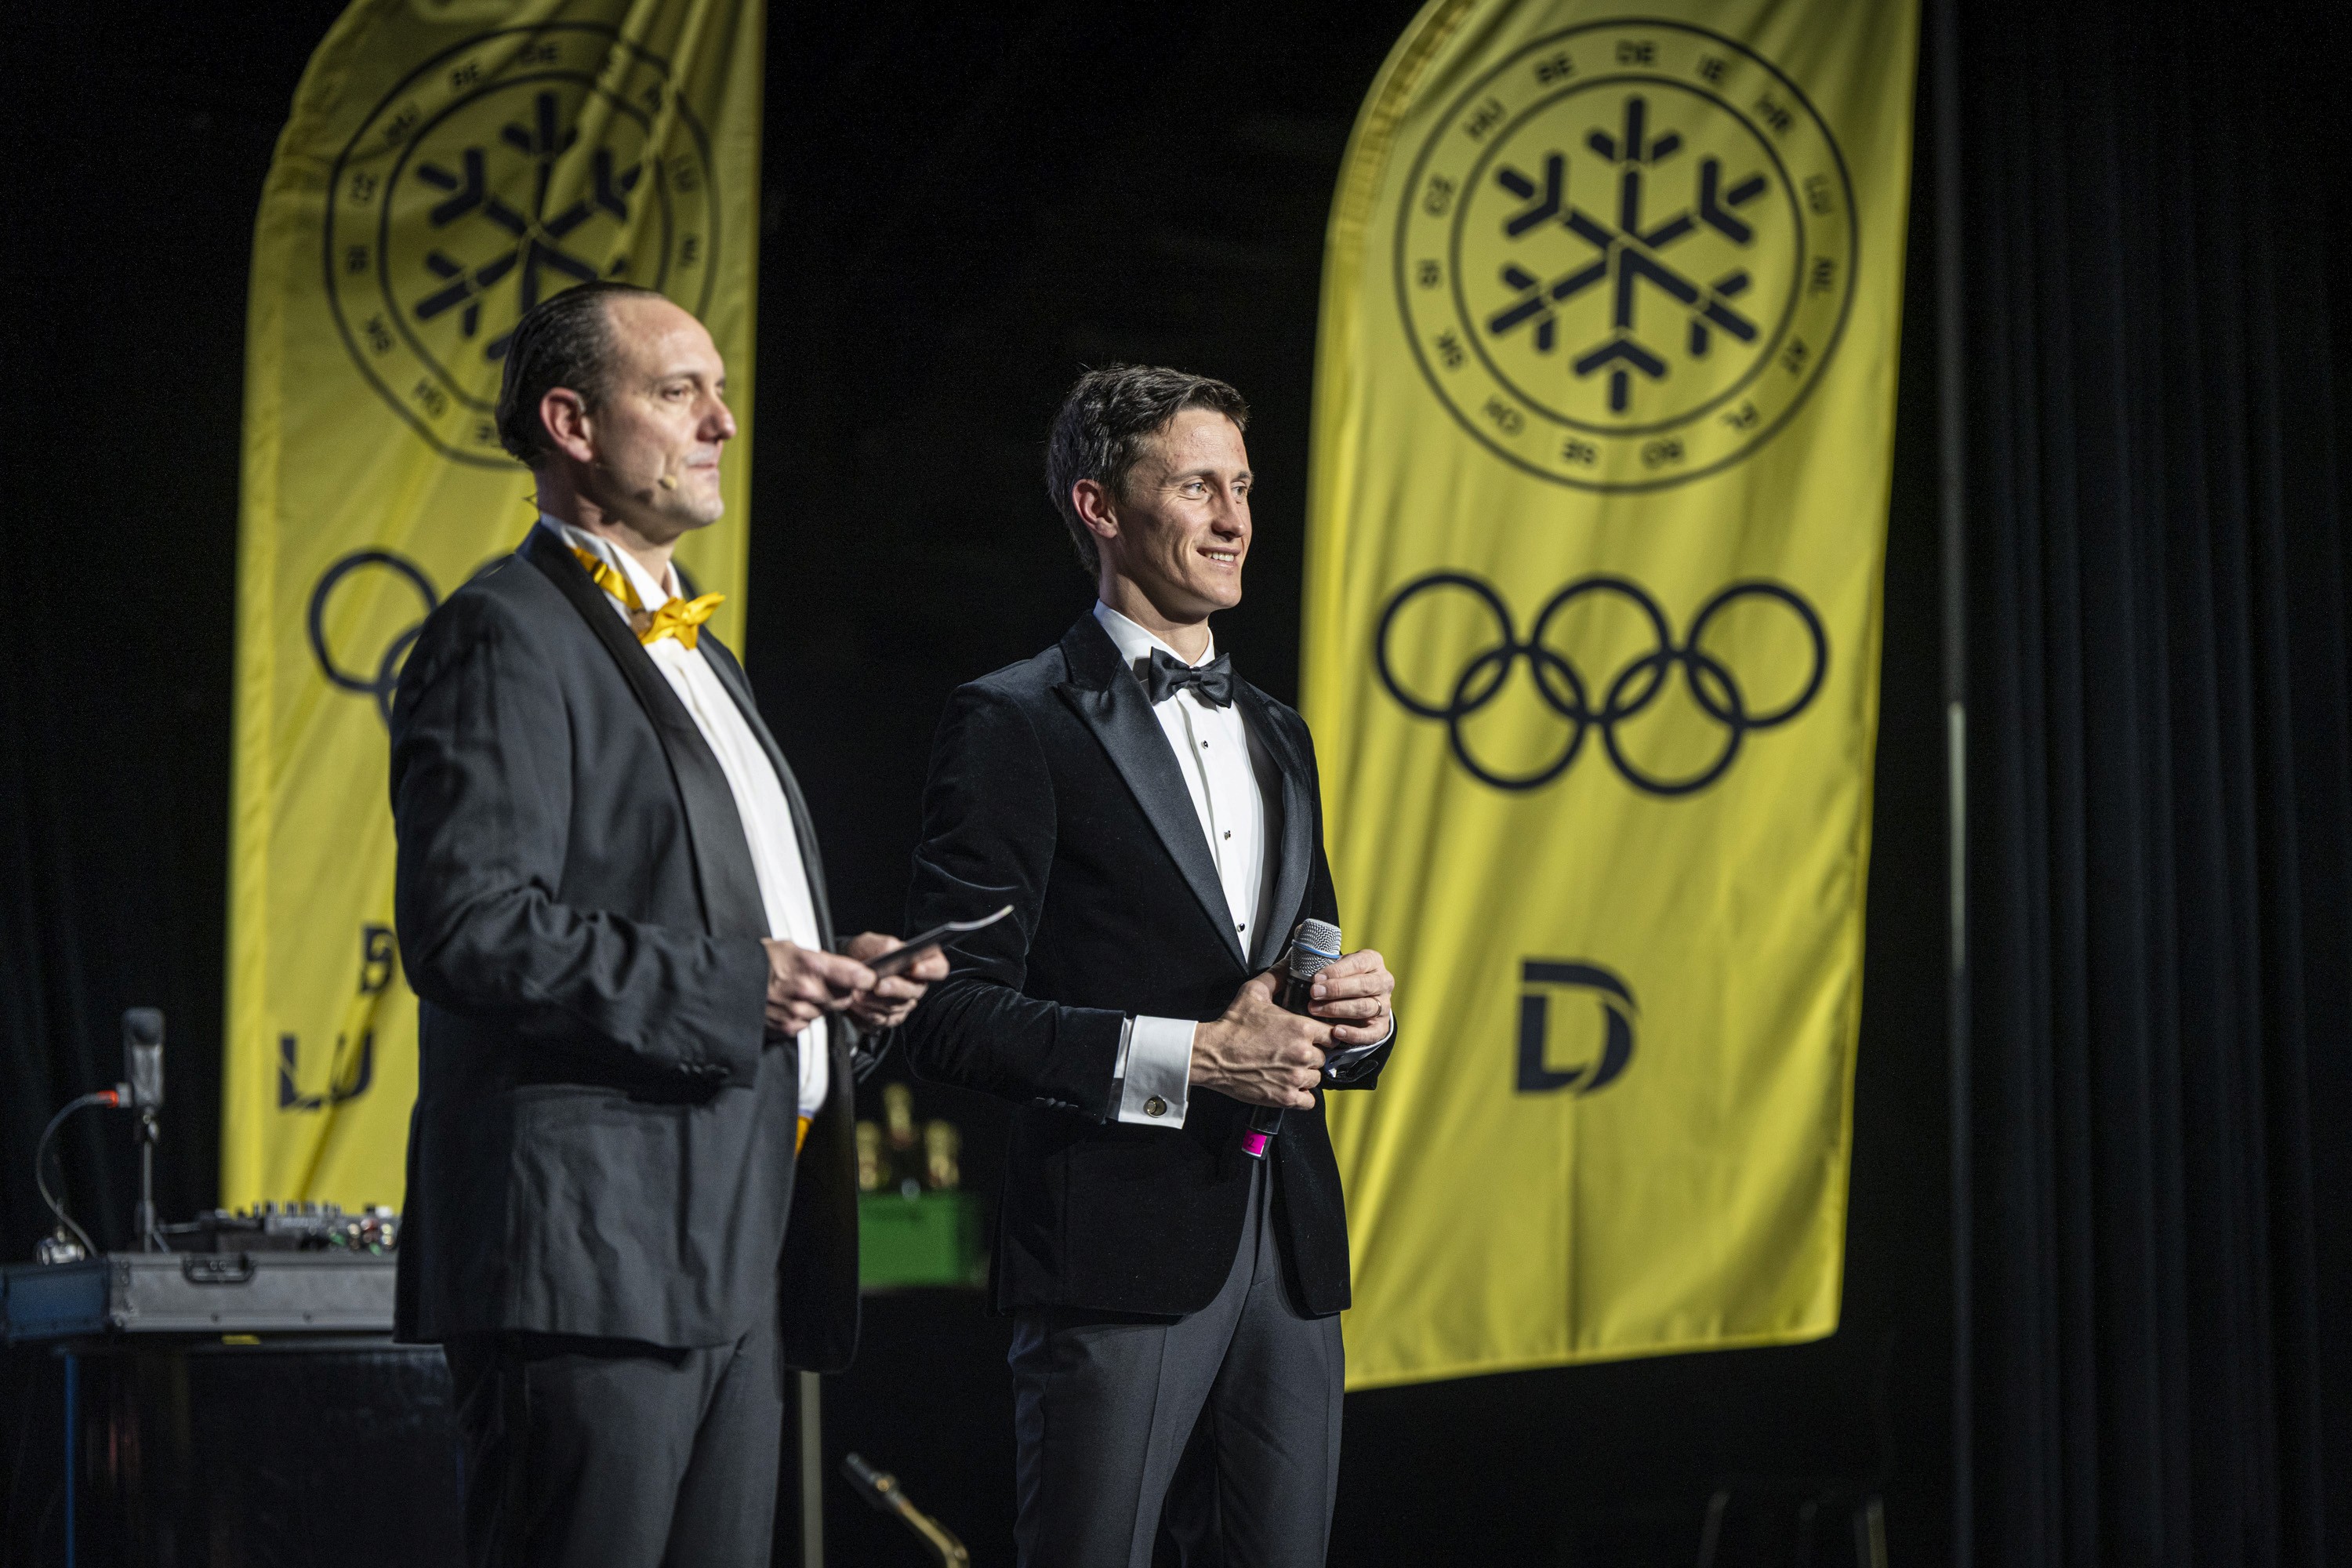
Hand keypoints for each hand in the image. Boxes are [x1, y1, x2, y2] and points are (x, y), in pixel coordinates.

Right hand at [761, 940, 874, 1033]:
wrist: (725, 983)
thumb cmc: (755, 962)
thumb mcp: (789, 948)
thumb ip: (819, 959)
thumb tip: (839, 967)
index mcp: (811, 966)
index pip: (856, 976)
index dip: (865, 978)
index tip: (868, 977)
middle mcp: (808, 991)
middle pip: (844, 998)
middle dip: (839, 992)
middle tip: (822, 983)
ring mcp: (799, 1013)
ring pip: (825, 1012)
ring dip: (819, 1005)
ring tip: (796, 993)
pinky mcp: (789, 1028)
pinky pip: (807, 1024)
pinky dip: (801, 1016)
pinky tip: (786, 1004)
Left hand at [839, 932, 949, 1030]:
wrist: (843, 971)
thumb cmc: (862, 954)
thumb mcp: (869, 943)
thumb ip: (883, 944)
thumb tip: (893, 949)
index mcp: (919, 962)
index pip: (939, 968)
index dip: (931, 969)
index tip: (915, 968)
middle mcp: (915, 985)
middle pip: (916, 991)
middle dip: (896, 988)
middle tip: (879, 984)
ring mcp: (903, 1004)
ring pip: (897, 1007)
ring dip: (876, 1001)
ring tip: (858, 992)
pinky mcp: (888, 1019)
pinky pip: (882, 1020)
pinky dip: (867, 1012)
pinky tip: (855, 1004)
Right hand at [1190, 971, 1331, 1108]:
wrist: (1213, 1055)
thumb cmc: (1233, 1025)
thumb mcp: (1254, 992)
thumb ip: (1277, 976)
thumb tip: (1290, 961)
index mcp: (1301, 1028)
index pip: (1331, 1033)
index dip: (1322, 1035)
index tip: (1312, 1037)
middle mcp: (1302, 1053)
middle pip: (1324, 1057)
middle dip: (1312, 1054)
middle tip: (1294, 1052)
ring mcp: (1295, 1077)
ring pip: (1316, 1078)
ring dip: (1306, 1074)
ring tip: (1288, 1068)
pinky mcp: (1286, 1097)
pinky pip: (1309, 1100)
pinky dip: (1301, 1095)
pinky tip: (1289, 1085)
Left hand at [1307, 947, 1394, 1048]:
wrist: (1353, 999)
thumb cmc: (1338, 978)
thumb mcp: (1333, 965)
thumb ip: (1320, 959)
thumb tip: (1299, 949)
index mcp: (1372, 961)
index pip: (1359, 963)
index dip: (1338, 971)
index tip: (1316, 978)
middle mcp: (1383, 982)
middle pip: (1364, 986)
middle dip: (1337, 990)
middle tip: (1314, 993)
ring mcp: (1384, 1005)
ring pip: (1365, 1007)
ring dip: (1338, 1009)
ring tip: (1315, 1010)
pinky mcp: (1381, 1026)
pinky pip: (1371, 1033)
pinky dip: (1354, 1034)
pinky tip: (1336, 1032)